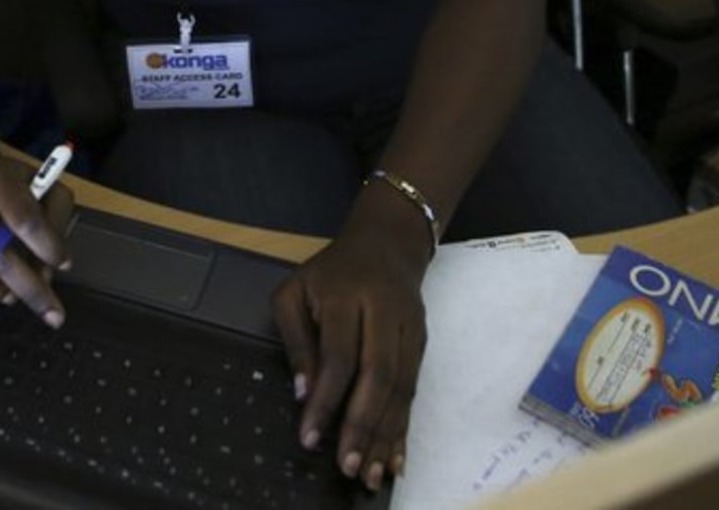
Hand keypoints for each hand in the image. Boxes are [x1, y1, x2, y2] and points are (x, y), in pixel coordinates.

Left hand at [271, 192, 430, 492]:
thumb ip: (296, 340)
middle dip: (363, 426)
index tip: (310, 438)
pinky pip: (414, 392)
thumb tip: (303, 394)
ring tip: (371, 474)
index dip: (327, 399)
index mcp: (347, 297)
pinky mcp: (423, 344)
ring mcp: (410, 330)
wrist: (387, 244)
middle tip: (347, 466)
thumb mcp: (295, 292)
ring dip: (387, 435)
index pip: (339, 355)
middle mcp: (385, 313)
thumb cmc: (330, 273)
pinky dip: (404, 427)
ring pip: (402, 388)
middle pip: (379, 375)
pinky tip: (395, 458)